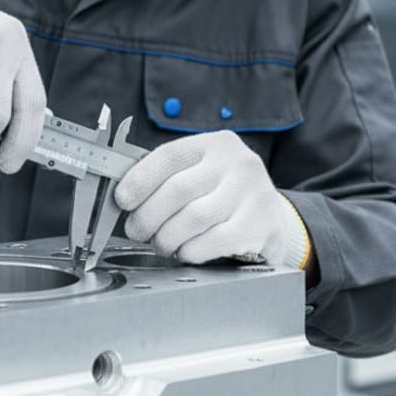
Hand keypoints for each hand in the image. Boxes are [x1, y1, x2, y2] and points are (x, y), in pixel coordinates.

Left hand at [114, 130, 309, 268]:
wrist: (273, 218)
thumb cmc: (224, 195)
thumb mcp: (202, 173)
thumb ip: (169, 178)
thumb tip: (125, 197)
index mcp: (215, 144)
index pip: (169, 156)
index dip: (139, 179)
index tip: (122, 200)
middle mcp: (237, 163)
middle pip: (178, 189)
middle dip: (148, 216)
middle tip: (137, 230)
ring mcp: (253, 193)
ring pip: (193, 218)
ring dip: (167, 237)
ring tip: (161, 243)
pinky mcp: (261, 225)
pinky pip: (214, 241)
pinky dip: (191, 250)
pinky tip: (186, 251)